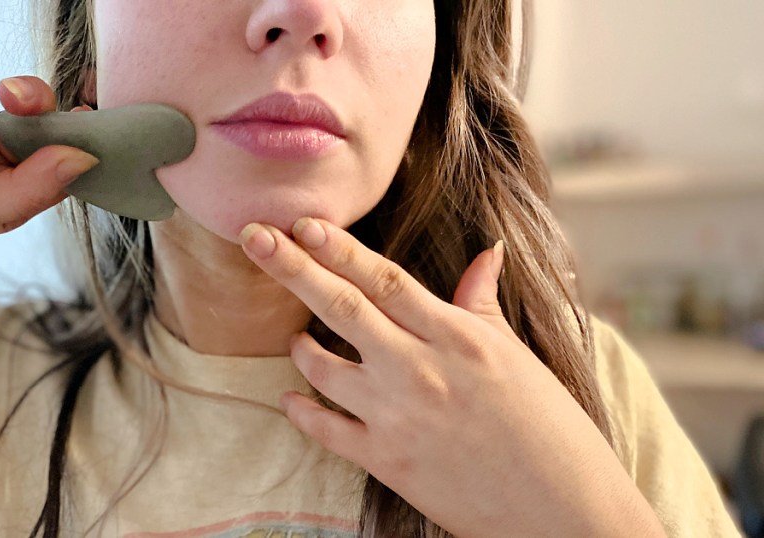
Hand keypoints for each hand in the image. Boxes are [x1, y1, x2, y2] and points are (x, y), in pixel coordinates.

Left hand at [238, 218, 664, 537]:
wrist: (563, 509)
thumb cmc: (550, 428)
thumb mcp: (518, 355)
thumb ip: (483, 303)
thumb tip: (487, 252)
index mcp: (458, 337)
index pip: (385, 280)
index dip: (340, 248)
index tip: (303, 223)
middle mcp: (421, 370)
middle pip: (343, 308)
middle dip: (293, 268)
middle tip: (254, 238)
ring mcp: (398, 417)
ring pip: (325, 368)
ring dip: (301, 348)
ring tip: (295, 337)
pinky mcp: (387, 462)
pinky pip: (327, 430)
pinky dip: (303, 411)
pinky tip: (291, 398)